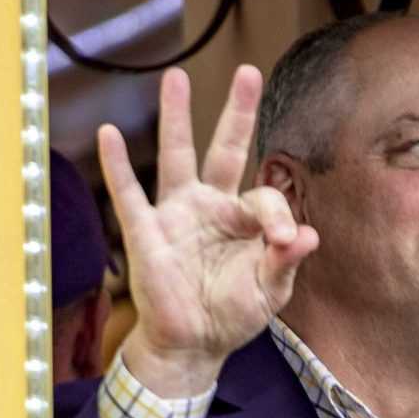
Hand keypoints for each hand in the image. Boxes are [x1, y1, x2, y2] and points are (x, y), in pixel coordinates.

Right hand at [95, 65, 320, 399]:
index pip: (266, 196)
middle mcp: (211, 206)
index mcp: (244, 219)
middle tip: (248, 71)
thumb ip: (286, 262)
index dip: (280, 215)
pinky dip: (117, 166)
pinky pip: (129, 195)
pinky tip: (109, 134)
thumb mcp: (269, 291)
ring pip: (177, 156)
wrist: (193, 346)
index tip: (287, 241)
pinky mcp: (147, 233)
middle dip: (236, 113)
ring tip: (175, 77)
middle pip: (224, 149)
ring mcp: (177, 215)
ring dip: (176, 118)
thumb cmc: (232, 315)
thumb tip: (309, 234)